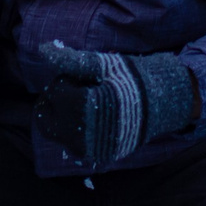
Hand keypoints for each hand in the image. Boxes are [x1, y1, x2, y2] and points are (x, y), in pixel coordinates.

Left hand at [33, 43, 195, 170]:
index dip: (66, 80)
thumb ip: (70, 60)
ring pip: (57, 133)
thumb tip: (42, 50)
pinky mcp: (97, 156)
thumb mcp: (101, 65)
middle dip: (58, 101)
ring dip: (63, 117)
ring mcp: (89, 149)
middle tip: (77, 90)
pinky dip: (75, 131)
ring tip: (85, 104)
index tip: (83, 77)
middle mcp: (81, 135)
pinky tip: (91, 119)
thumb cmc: (131, 79)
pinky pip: (73, 145)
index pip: (55, 91)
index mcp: (81, 108)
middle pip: (47, 117)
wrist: (163, 103)